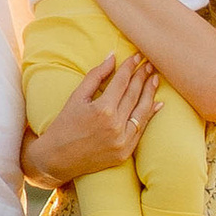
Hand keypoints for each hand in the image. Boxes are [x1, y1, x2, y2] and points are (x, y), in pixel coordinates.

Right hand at [25, 46, 160, 186]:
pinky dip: (149, 115)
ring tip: (155, 79)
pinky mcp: (125, 152)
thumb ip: (96, 76)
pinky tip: (157, 103)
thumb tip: (112, 57)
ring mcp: (122, 141)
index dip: (130, 67)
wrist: (58, 158)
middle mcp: (116, 125)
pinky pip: (142, 130)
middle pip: (134, 94)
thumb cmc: (64, 124)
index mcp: (103, 110)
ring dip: (150, 93)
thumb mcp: (77, 97)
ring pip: (142, 111)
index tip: (136, 56)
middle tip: (149, 64)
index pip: (122, 82)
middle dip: (142, 76)